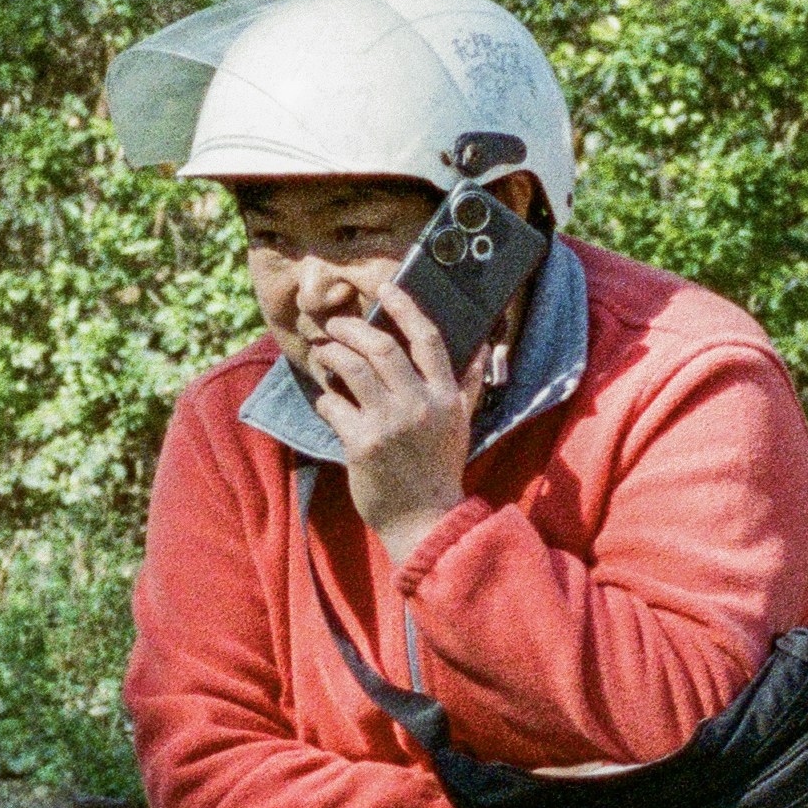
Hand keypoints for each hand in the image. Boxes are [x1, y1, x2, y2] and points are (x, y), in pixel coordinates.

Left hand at [289, 284, 498, 556]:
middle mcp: (420, 404)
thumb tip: (485, 346)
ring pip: (353, 369)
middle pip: (382, 346)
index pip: (428, 338)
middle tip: (336, 325)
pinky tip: (325, 399)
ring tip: (323, 352)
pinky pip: (334, 406)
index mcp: (446, 396)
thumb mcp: (461, 423)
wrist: (425, 519)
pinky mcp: (363, 444)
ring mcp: (390, 423)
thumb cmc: (439, 468)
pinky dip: (324, 398)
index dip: (405, 307)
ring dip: (332, 354)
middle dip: (353, 328)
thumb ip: (469, 383)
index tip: (385, 288)